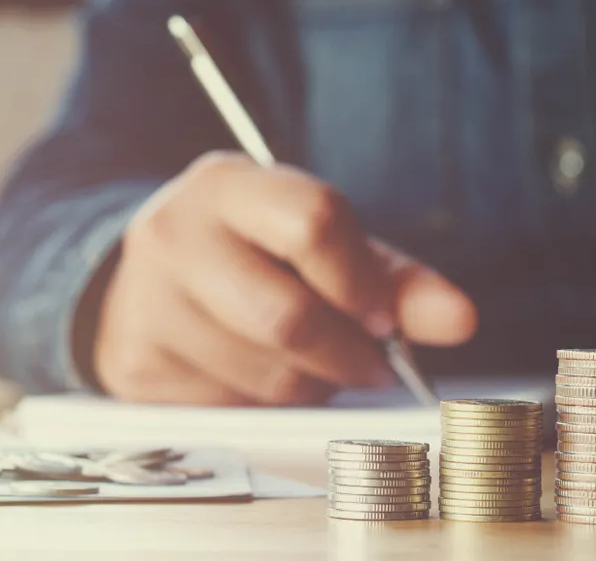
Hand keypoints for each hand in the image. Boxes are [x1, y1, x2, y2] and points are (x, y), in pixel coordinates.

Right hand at [93, 152, 476, 404]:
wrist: (143, 284)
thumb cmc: (254, 255)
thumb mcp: (320, 244)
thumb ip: (394, 278)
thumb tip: (459, 320)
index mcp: (228, 186)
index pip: (312, 223)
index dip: (363, 283)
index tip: (386, 320)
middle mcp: (174, 236)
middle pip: (288, 317)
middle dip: (348, 354)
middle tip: (372, 364)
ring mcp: (147, 305)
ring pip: (267, 375)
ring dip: (314, 386)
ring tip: (314, 364)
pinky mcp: (136, 369)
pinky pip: (234, 410)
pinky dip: (270, 407)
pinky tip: (265, 378)